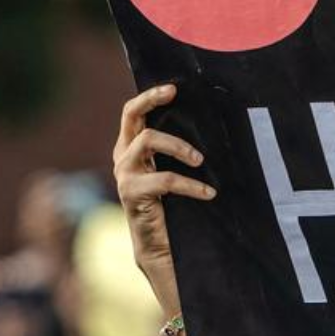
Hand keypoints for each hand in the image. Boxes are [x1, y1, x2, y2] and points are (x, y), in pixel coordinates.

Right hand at [113, 84, 215, 318]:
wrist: (160, 247)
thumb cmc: (175, 207)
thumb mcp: (176, 172)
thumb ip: (180, 152)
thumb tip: (211, 124)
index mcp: (131, 148)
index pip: (133, 113)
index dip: (149, 96)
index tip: (172, 88)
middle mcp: (123, 157)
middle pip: (131, 115)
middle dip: (151, 99)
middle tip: (174, 94)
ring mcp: (124, 174)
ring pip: (147, 140)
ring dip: (178, 146)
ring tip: (201, 160)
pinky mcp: (131, 194)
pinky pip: (164, 179)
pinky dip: (191, 185)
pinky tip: (209, 194)